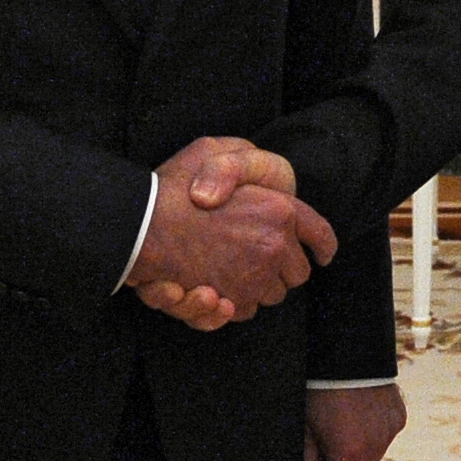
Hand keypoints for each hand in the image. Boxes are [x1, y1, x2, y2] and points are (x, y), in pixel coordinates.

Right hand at [126, 138, 334, 328]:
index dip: (322, 245)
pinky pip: (246, 310)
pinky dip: (235, 303)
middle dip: (280, 267)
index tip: (322, 253)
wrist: (138, 227)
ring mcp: (254, 278)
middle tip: (253, 253)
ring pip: (272, 294)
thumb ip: (242, 164)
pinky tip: (216, 286)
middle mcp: (274, 246)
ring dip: (257, 285)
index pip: (318, 233)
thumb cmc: (171, 187)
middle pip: (296, 273)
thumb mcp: (211, 150)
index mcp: (278, 209)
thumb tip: (263, 196)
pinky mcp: (231, 302)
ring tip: (229, 266)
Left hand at [304, 384, 405, 460]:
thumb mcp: (303, 431)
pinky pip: (384, 439)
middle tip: (327, 449)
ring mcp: (391, 431)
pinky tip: (358, 413)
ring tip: (342, 427)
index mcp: (350, 454)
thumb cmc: (315, 390)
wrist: (345, 346)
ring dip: (358, 456)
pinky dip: (372, 435)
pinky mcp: (399, 417)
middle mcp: (376, 446)